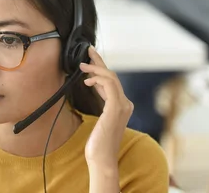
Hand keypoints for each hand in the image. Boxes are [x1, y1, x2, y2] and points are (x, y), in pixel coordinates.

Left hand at [81, 47, 133, 167]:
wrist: (102, 158)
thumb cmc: (98, 141)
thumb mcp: (99, 117)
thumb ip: (100, 101)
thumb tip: (93, 84)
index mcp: (122, 105)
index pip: (112, 81)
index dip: (101, 68)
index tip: (90, 59)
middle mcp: (125, 103)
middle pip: (112, 75)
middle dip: (99, 62)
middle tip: (88, 51)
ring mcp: (122, 105)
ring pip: (111, 77)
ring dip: (96, 68)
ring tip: (82, 66)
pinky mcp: (116, 108)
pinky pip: (109, 85)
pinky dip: (98, 78)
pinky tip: (88, 80)